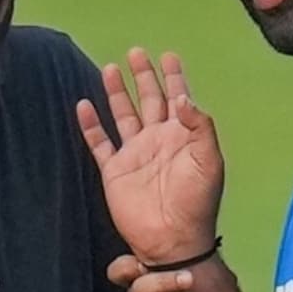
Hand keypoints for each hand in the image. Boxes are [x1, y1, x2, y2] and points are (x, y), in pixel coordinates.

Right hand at [77, 49, 223, 264]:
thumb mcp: (208, 160)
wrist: (173, 238)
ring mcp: (134, 154)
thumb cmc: (197, 201)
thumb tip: (183, 96)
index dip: (174, 77)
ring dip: (117, 93)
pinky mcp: (114, 171)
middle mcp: (158, 140)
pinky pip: (99, 142)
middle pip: (149, 100)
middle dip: (144, 77)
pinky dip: (90, 125)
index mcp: (183, 136)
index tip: (169, 55)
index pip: (178, 99)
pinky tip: (83, 105)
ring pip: (123, 115)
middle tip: (137, 53)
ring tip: (110, 68)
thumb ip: (199, 126)